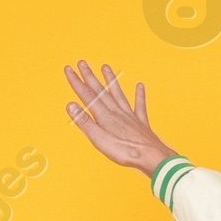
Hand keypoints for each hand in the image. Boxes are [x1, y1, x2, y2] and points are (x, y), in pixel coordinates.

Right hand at [63, 60, 176, 174]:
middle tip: (83, 63)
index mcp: (105, 116)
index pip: (87, 96)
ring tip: (106, 67)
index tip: (69, 69)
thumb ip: (85, 123)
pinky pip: (140, 106)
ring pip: (118, 94)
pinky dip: (139, 95)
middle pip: (101, 91)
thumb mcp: (100, 140)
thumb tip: (71, 106)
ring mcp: (130, 116)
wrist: (152, 157)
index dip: (77, 82)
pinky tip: (140, 86)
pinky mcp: (141, 123)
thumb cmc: (126, 152)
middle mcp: (117, 112)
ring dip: (111, 80)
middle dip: (90, 76)